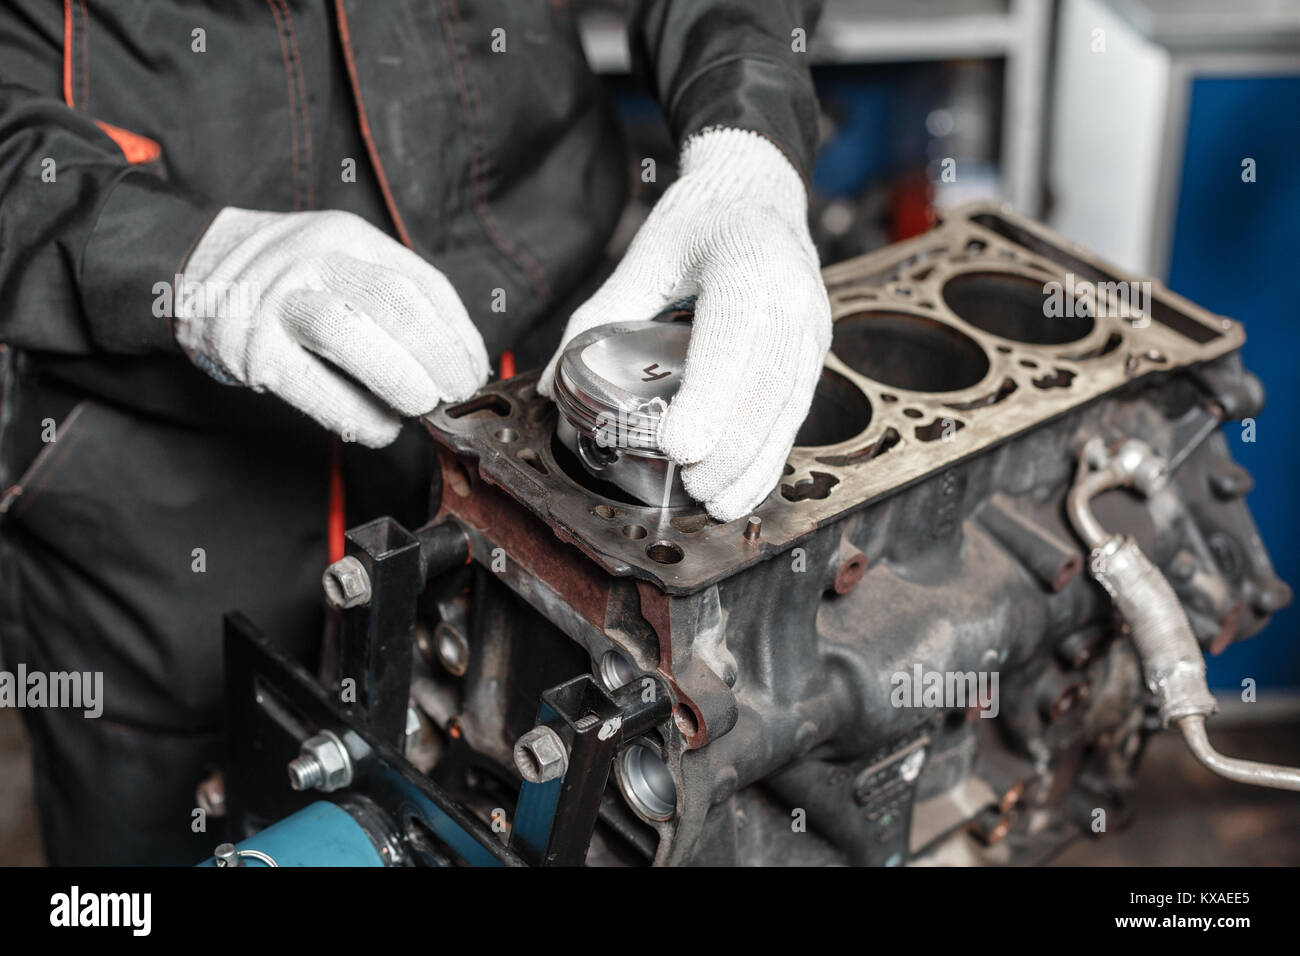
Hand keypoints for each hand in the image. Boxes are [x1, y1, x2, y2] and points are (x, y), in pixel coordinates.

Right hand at [175, 208, 487, 446]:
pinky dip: (354, 414)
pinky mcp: (249, 348)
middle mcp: (311, 259)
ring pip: (352, 336)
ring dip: (399, 381)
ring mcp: (276, 302)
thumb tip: (455, 361)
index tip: (473, 371)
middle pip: (395, 304)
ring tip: (421, 407)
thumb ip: (392, 298)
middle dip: (438, 357)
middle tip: (454, 393)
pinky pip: (313, 386)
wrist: (190, 269)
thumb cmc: (284, 278)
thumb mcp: (340, 261)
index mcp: (347, 237)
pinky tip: (376, 428)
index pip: (422, 284)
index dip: (458, 334)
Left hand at [539, 128, 830, 520]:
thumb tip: (551, 382)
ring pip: (790, 404)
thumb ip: (598, 316)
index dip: (710, 398)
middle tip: (697, 490)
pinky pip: (797, 405)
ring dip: (758, 460)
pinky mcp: (816, 346)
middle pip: (768, 384)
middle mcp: (790, 294)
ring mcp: (811, 323)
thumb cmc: (702, 220)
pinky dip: (773, 449)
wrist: (759, 190)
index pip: (731, 339)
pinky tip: (748, 480)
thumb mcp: (644, 255)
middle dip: (734, 448)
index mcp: (744, 263)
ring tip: (723, 501)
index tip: (682, 447)